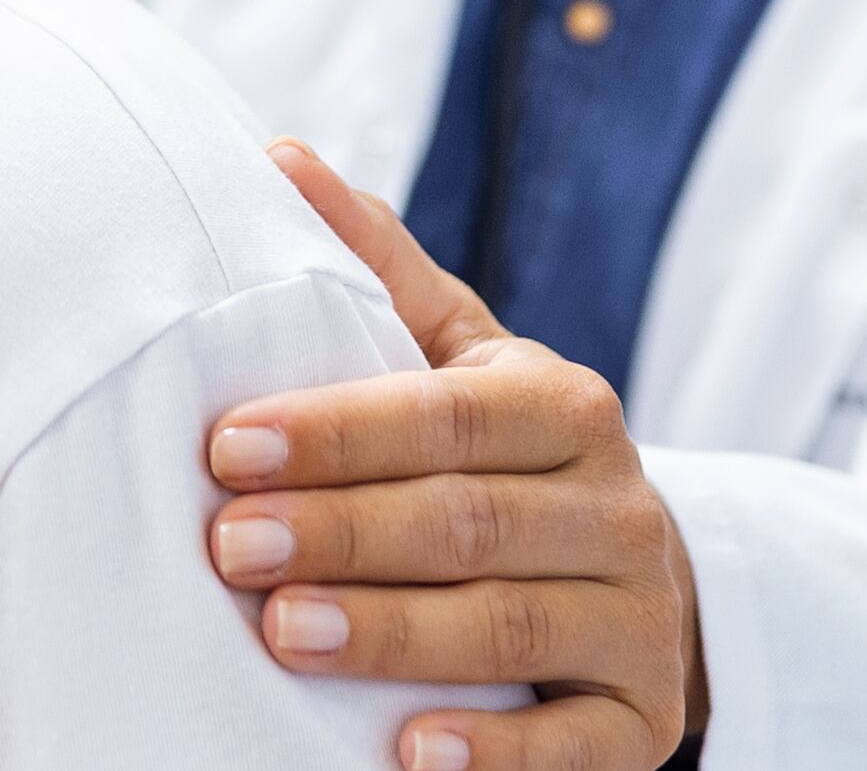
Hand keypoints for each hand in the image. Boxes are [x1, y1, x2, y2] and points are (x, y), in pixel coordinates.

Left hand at [209, 142, 700, 770]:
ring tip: (283, 634)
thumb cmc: (505, 461)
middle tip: (227, 545)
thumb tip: (277, 156)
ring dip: (391, 634)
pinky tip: (407, 752)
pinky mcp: (641, 728)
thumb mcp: (465, 363)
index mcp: (568, 407)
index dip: (338, 430)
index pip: (449, 413)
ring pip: (509, 628)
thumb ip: (379, 272)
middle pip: (469, 521)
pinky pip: (570, 748)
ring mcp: (638, 622)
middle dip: (342, 531)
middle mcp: (619, 509)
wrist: (636, 589)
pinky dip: (492, 754)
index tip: (225, 445)